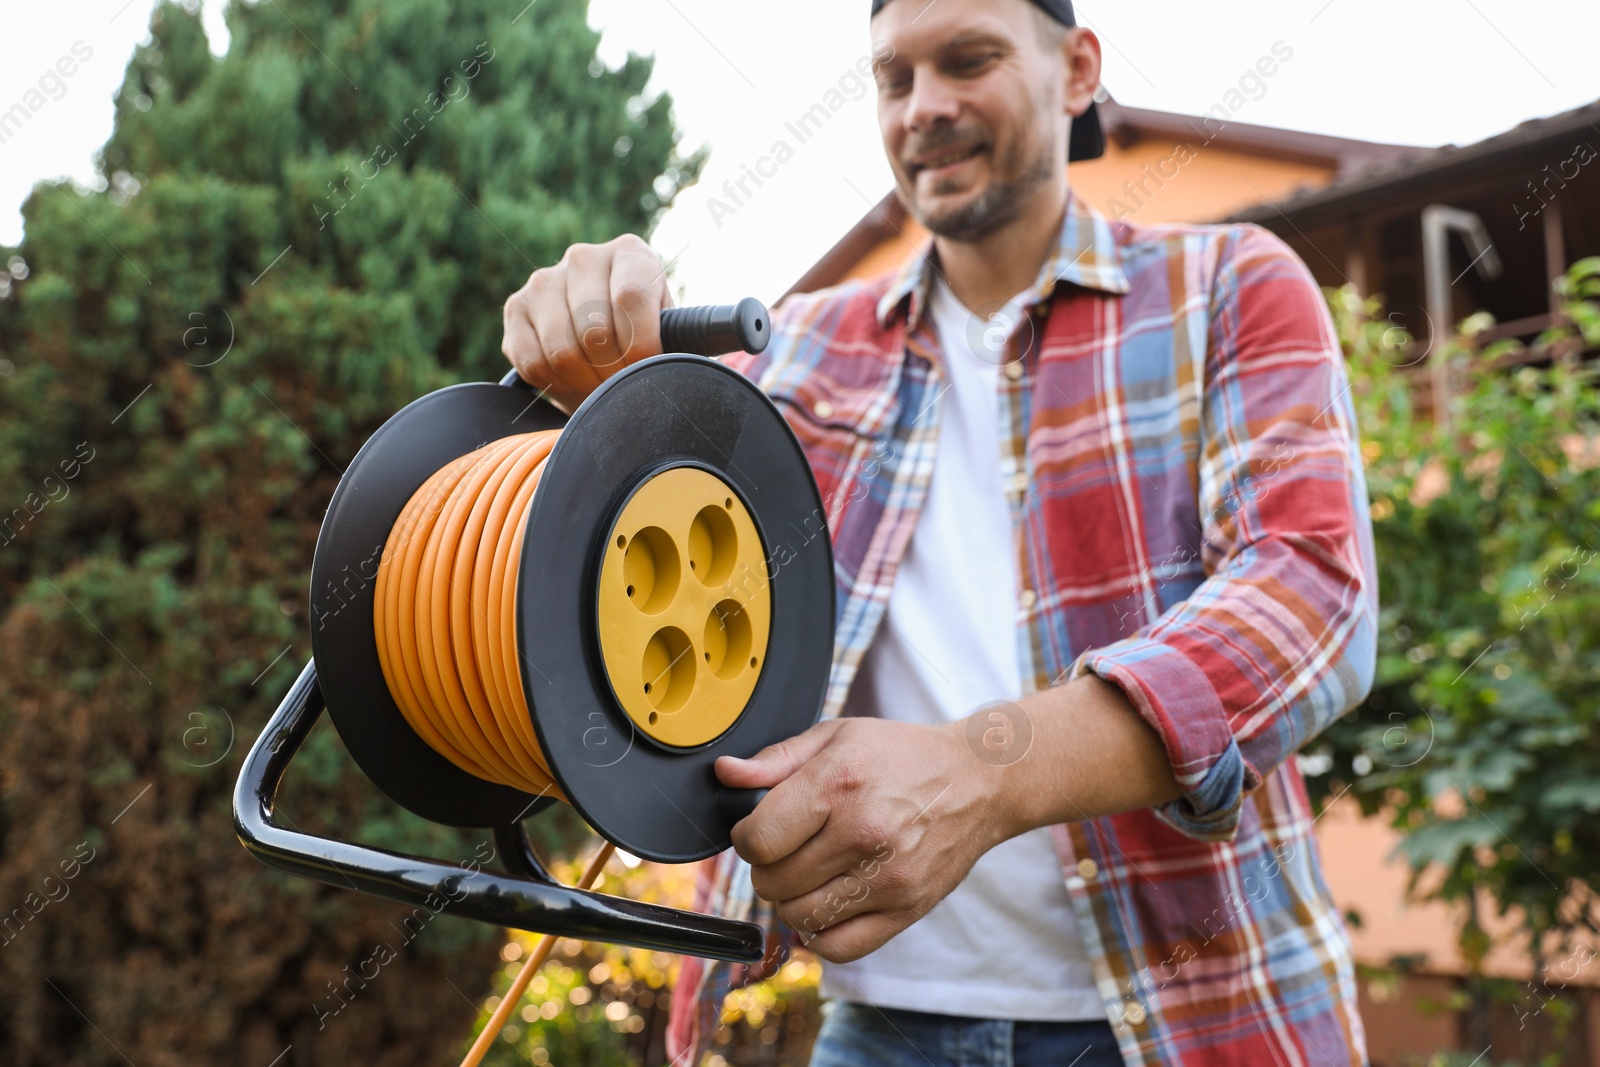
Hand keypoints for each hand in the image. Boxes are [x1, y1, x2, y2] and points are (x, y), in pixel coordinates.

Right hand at [500, 234, 672, 412]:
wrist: (604, 337)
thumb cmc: (646, 334)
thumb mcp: (672, 329)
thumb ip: (680, 339)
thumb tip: (694, 361)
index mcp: (630, 253)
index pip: (630, 299)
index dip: (640, 348)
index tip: (647, 373)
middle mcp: (584, 256)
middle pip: (594, 331)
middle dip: (612, 373)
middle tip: (622, 385)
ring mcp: (544, 279)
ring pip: (562, 350)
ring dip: (584, 382)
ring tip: (600, 385)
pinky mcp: (516, 306)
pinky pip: (532, 361)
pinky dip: (554, 383)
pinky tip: (572, 378)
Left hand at [714, 717, 1003, 963]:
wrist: (978, 780)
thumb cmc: (903, 755)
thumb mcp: (837, 737)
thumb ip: (776, 760)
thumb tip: (726, 775)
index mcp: (839, 783)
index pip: (758, 840)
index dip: (746, 838)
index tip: (759, 830)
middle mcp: (863, 833)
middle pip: (774, 881)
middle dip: (767, 867)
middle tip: (787, 848)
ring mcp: (888, 877)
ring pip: (799, 916)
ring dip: (790, 900)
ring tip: (807, 873)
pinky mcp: (907, 909)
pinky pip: (837, 946)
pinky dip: (819, 932)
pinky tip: (826, 902)